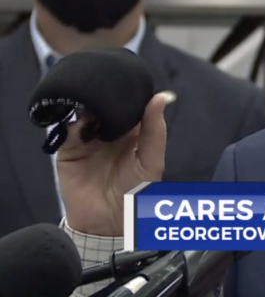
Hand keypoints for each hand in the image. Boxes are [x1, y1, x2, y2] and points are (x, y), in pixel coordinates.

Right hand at [57, 94, 167, 235]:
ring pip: (85, 113)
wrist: (105, 224)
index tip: (128, 77)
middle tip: (106, 83)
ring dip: (87, 105)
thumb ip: (155, 131)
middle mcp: (109, 131)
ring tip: (92, 98)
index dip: (130, 92)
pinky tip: (79, 118)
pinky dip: (71, 123)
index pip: (130, 104)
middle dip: (105, 95)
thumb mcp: (151, 161)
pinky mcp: (69, 149)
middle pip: (106, 105)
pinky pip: (66, 131)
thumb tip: (161, 96)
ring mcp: (88, 138)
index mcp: (133, 131)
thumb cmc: (135, 192)